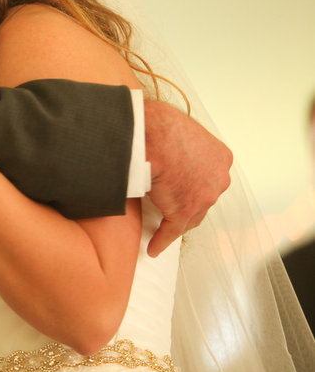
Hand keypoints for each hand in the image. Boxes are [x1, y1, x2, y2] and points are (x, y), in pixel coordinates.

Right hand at [143, 99, 232, 256]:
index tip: (181, 187)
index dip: (193, 183)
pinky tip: (153, 247)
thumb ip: (182, 145)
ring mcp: (203, 198)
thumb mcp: (181, 128)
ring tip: (162, 227)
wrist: (151, 133)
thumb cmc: (159, 124)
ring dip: (174, 222)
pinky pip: (171, 230)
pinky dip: (161, 240)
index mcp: (220, 157)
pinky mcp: (182, 211)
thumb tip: (164, 149)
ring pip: (189, 216)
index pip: (208, 178)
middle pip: (202, 199)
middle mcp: (219, 179)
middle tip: (169, 204)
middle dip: (187, 203)